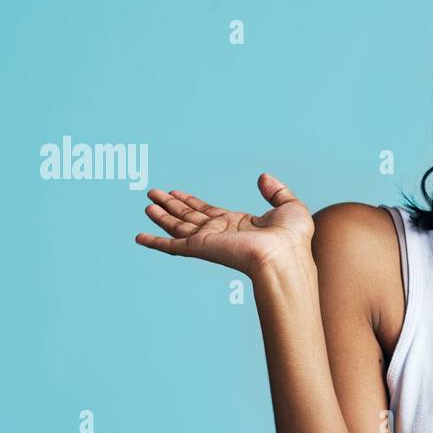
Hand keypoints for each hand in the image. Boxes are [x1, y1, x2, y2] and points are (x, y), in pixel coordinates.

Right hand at [134, 173, 313, 277]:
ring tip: (147, 204)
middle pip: (188, 217)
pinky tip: (139, 237)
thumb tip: (263, 177)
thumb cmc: (293, 238)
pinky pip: (171, 246)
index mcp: (237, 224)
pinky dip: (154, 242)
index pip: (207, 211)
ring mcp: (209, 240)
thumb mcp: (290, 206)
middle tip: (153, 193)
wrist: (285, 256)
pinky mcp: (201, 248)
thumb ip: (276, 191)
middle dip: (171, 205)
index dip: (190, 202)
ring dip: (161, 216)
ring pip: (177, 226)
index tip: (176, 193)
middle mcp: (220, 233)